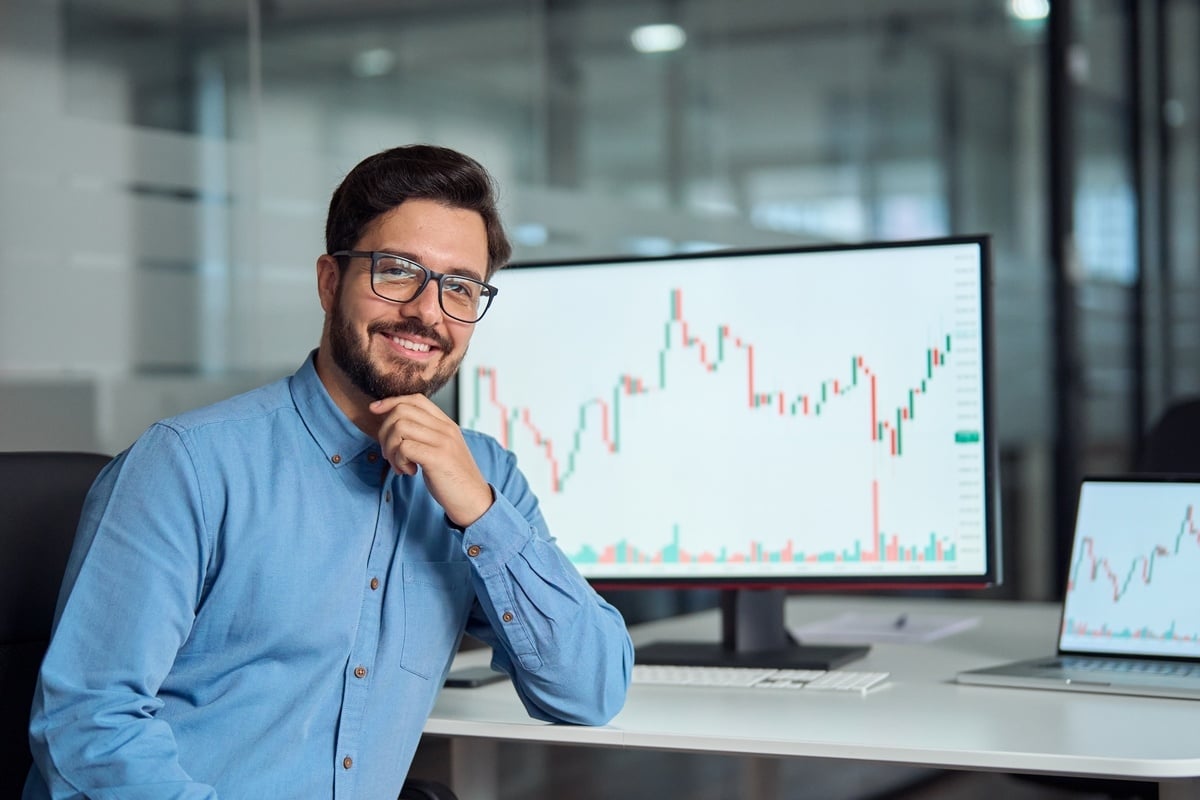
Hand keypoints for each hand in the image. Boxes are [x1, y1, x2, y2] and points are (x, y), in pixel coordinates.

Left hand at [369, 395, 493, 526]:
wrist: (474, 501)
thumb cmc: (452, 479)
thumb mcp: (440, 450)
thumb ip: (424, 436)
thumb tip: (393, 425)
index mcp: (447, 424)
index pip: (415, 399)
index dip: (391, 401)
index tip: (375, 410)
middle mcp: (446, 428)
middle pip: (402, 411)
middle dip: (385, 431)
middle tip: (389, 454)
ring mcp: (443, 441)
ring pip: (399, 427)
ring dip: (390, 449)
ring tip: (399, 465)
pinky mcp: (438, 457)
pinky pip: (403, 447)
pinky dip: (398, 461)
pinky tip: (409, 471)